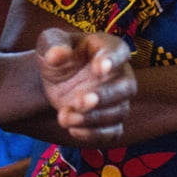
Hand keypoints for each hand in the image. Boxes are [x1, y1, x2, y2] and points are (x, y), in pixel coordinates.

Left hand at [35, 28, 135, 144]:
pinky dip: (94, 134)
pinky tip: (73, 129)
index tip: (100, 68)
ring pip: (118, 112)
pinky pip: (112, 132)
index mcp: (108, 47)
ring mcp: (118, 99)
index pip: (119, 51)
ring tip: (64, 116)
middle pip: (126, 86)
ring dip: (93, 118)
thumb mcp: (49, 42)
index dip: (112, 60)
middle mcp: (120, 73)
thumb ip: (53, 45)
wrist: (54, 79)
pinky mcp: (111, 120)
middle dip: (104, 96)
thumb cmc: (57, 54)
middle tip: (79, 100)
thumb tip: (57, 54)